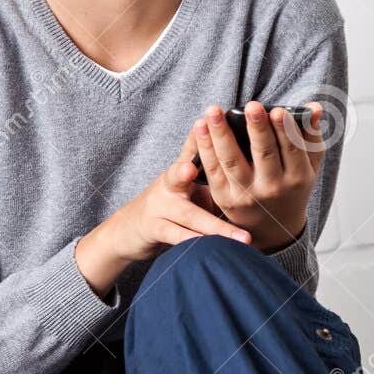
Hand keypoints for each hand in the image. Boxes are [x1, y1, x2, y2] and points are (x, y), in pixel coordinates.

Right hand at [74, 125, 253, 295]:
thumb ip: (205, 164)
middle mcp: (167, 186)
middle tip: (190, 167)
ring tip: (243, 237)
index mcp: (178, 170)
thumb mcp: (184, 179)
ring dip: (217, 228)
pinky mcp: (155, 231)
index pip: (188, 150)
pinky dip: (198, 244)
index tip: (201, 122)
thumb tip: (238, 142)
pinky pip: (180, 239)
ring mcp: (159, 209)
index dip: (196, 138)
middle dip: (184, 170)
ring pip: (189, 217)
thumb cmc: (170, 202)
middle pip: (177, 175)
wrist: (130, 228)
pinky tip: (215, 251)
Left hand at [191, 100, 324, 252]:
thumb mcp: (309, 166)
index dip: (285, 131)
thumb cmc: (290, 188)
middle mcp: (272, 188)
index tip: (277, 110)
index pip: (292, 150)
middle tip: (251, 106)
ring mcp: (246, 195)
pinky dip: (205, 148)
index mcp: (297, 178)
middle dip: (257, 129)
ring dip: (221, 134)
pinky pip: (213, 170)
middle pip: (264, 155)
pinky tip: (200, 127)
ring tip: (214, 111)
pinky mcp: (224, 198)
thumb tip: (315, 106)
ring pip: (232, 161)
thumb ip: (311, 135)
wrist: (272, 227)